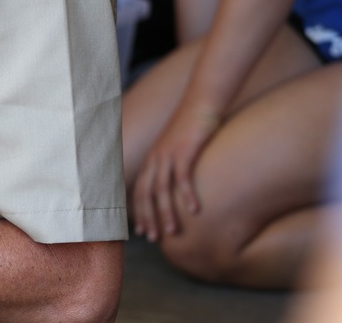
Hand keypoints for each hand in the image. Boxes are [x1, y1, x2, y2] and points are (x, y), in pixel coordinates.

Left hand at [130, 105, 219, 241]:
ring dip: (167, 212)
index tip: (142, 231)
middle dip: (148, 217)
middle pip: (146, 193)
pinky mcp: (185, 150)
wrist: (202, 102)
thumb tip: (176, 184)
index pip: (140, 190)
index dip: (139, 212)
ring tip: (173, 232)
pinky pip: (184, 176)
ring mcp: (169, 154)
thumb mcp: (178, 147)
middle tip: (153, 238)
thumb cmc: (193, 127)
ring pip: (162, 189)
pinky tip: (195, 210)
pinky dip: (188, 194)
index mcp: (152, 159)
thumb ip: (174, 165)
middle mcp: (156, 157)